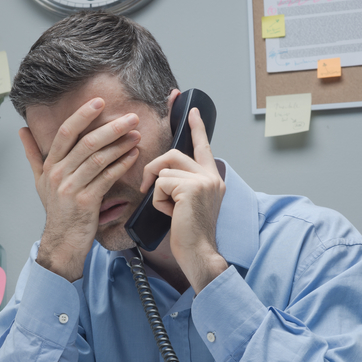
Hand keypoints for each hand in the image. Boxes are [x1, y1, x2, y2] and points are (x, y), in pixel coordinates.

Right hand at [20, 98, 140, 280]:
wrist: (62, 242)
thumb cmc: (56, 210)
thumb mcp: (40, 180)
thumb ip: (32, 154)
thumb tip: (22, 131)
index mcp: (50, 165)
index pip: (65, 132)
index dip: (82, 115)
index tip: (99, 102)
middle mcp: (58, 174)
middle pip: (86, 143)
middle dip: (111, 128)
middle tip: (130, 118)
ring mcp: (71, 188)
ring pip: (98, 159)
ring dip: (120, 145)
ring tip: (136, 135)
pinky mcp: (86, 202)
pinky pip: (107, 177)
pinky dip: (121, 165)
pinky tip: (133, 156)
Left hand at [140, 107, 227, 292]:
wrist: (199, 252)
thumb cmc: (189, 234)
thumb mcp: (186, 204)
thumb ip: (181, 185)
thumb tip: (161, 174)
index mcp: (211, 178)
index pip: (202, 145)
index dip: (196, 126)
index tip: (190, 108)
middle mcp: (211, 175)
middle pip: (173, 154)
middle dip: (155, 169)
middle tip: (149, 189)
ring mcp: (204, 180)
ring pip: (164, 170)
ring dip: (157, 190)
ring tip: (168, 209)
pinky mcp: (192, 187)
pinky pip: (161, 183)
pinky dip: (158, 200)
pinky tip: (170, 214)